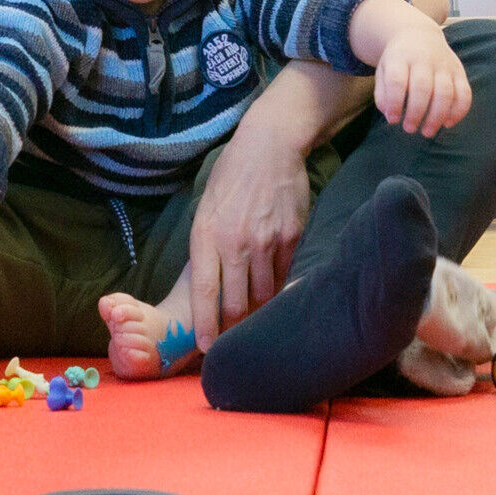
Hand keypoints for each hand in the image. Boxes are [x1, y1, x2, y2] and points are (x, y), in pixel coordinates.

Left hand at [187, 125, 309, 351]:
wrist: (269, 146)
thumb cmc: (231, 177)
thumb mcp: (205, 208)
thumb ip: (206, 247)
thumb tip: (209, 286)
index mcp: (206, 235)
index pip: (204, 291)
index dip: (205, 325)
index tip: (205, 348)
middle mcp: (236, 242)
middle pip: (236, 303)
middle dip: (233, 329)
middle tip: (232, 345)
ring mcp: (267, 242)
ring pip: (263, 295)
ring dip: (258, 314)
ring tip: (254, 326)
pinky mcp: (292, 238)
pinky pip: (284, 276)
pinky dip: (278, 292)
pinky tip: (276, 299)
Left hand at [374, 20, 471, 136]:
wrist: (419, 34)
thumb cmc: (398, 60)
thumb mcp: (383, 70)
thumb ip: (383, 93)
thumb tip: (390, 115)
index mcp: (400, 57)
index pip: (397, 80)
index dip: (394, 102)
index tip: (392, 120)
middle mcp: (424, 59)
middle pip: (422, 87)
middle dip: (416, 113)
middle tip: (409, 129)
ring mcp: (444, 64)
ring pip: (445, 92)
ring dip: (437, 116)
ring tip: (427, 132)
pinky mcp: (459, 71)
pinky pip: (464, 93)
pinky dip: (458, 111)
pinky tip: (447, 123)